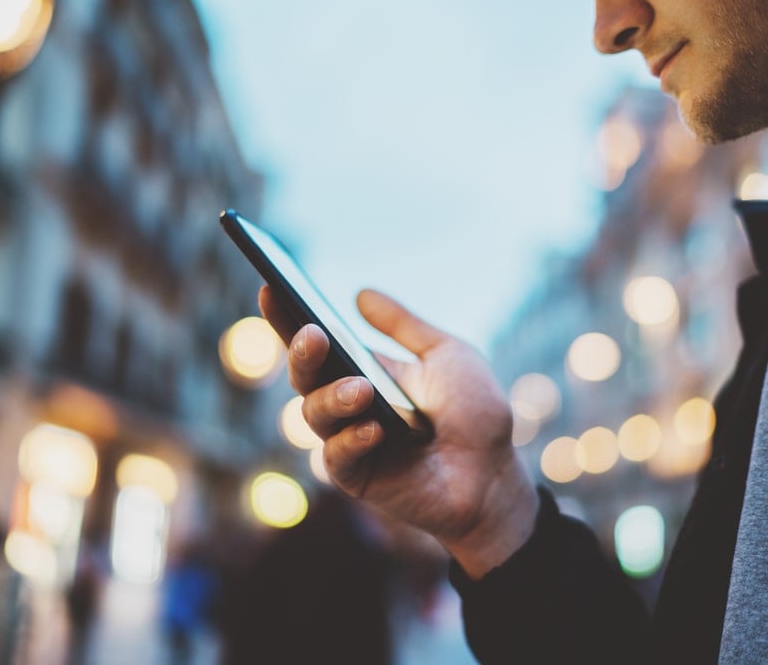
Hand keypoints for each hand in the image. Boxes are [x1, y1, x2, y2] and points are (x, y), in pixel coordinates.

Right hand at [259, 286, 537, 576]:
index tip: (271, 288)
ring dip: (333, 398)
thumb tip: (360, 295)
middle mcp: (350, 404)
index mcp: (364, 371)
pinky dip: (351, 440)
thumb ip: (403, 326)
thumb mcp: (446, 355)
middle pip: (304, 376)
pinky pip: (336, 457)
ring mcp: (350, 441)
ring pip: (314, 414)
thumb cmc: (476, 414)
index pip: (317, 343)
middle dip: (302, 354)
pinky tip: (376, 431)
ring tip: (361, 390)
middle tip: (313, 336)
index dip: (288, 318)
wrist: (496, 475)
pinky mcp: (358, 477)